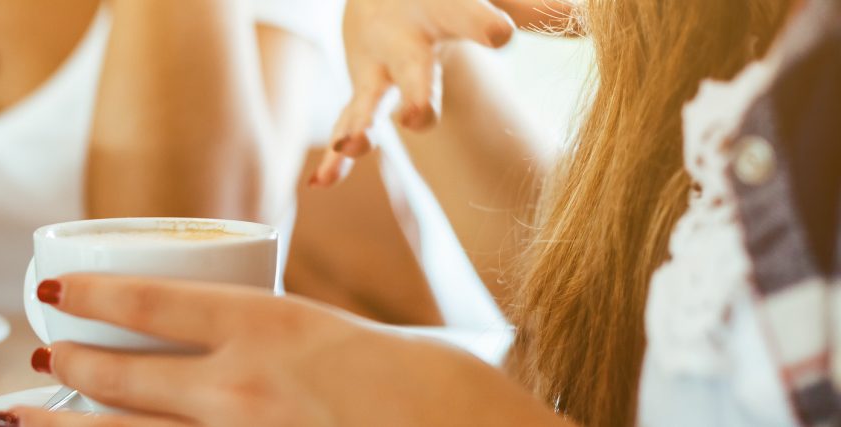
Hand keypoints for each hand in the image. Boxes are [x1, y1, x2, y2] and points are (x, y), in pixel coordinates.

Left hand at [0, 274, 550, 426]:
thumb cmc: (429, 390)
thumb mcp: (342, 338)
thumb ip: (277, 341)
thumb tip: (227, 347)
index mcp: (269, 328)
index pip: (151, 304)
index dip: (90, 296)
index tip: (54, 288)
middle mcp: (242, 390)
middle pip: (122, 379)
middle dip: (66, 366)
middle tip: (36, 354)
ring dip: (66, 426)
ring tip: (22, 418)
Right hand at [311, 0, 514, 187]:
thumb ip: (533, 10)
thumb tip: (588, 24)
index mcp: (442, 9)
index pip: (465, 16)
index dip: (483, 25)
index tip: (501, 36)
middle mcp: (405, 40)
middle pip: (412, 68)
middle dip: (415, 93)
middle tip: (418, 118)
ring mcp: (378, 68)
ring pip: (368, 100)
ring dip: (361, 125)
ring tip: (353, 146)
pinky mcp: (362, 90)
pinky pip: (346, 123)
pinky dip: (334, 156)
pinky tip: (322, 182)